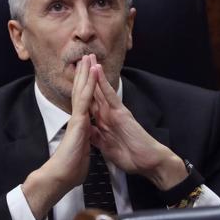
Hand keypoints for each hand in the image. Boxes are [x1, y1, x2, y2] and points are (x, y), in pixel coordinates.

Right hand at [22, 54, 97, 219]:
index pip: (85, 103)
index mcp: (80, 127)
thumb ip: (82, 147)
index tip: (88, 75)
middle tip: (86, 58)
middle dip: (84, 75)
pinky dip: (89, 85)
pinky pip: (85, 99)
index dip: (86, 88)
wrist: (60, 177)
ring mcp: (77, 119)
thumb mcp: (80, 156)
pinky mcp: (78, 121)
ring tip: (88, 57)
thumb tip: (82, 149)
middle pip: (82, 92)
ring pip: (82, 91)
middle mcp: (78, 119)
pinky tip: (91, 72)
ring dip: (86, 73)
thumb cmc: (69, 171)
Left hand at [89, 61, 187, 190]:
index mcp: (103, 123)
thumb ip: (98, 138)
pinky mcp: (121, 113)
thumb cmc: (131, 156)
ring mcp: (114, 112)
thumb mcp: (107, 147)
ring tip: (88, 57)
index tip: (72, 82)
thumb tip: (88, 132)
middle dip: (86, 78)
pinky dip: (103, 83)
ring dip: (94, 73)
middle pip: (94, 92)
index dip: (80, 92)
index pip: (89, 104)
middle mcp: (108, 114)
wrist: (147, 162)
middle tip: (79, 60)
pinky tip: (97, 70)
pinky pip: (110, 95)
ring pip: (101, 89)